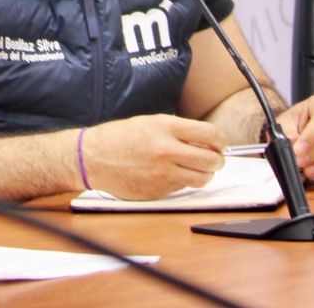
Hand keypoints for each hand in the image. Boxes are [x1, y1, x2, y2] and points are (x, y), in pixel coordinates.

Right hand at [80, 114, 226, 199]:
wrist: (92, 158)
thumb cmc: (119, 138)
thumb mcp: (150, 123)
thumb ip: (178, 131)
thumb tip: (205, 141)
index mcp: (165, 127)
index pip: (209, 134)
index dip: (220, 140)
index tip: (221, 144)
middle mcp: (166, 150)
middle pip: (211, 159)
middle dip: (218, 160)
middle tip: (215, 159)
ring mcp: (162, 173)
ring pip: (202, 178)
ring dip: (206, 174)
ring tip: (199, 169)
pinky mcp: (157, 191)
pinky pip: (182, 189)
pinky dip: (183, 183)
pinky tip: (173, 175)